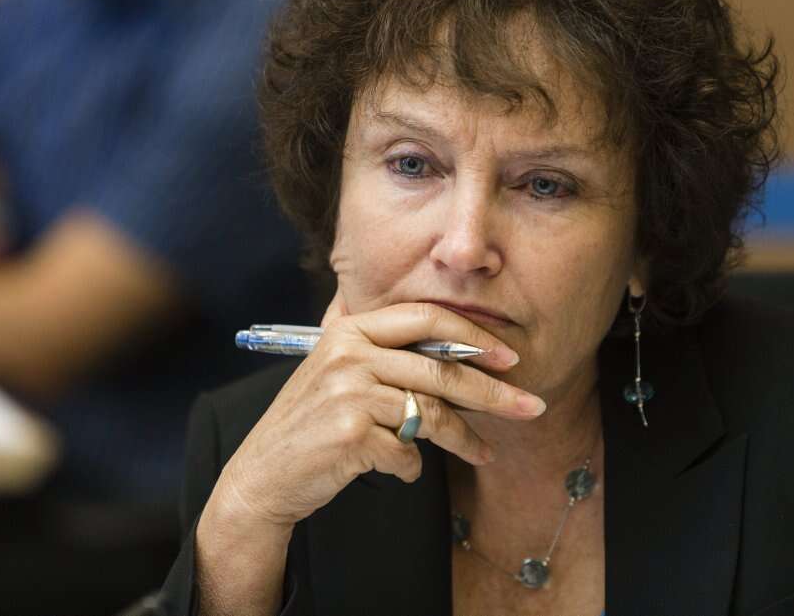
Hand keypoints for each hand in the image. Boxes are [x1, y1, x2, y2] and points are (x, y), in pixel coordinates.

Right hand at [208, 291, 540, 531]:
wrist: (263, 476)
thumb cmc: (313, 425)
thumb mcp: (342, 374)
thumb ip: (389, 356)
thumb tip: (466, 357)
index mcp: (351, 330)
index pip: (426, 318)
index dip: (474, 336)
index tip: (511, 357)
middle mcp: (349, 354)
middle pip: (441, 370)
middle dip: (493, 392)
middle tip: (530, 407)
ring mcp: (348, 393)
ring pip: (431, 414)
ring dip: (464, 439)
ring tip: (483, 455)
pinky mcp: (350, 434)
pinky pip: (407, 451)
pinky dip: (412, 467)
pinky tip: (403, 470)